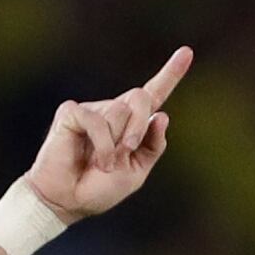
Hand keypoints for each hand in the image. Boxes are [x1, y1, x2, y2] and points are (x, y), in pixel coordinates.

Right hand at [24, 46, 191, 222]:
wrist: (67, 202)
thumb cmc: (98, 189)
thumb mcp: (136, 172)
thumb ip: (152, 146)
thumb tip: (162, 115)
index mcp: (131, 125)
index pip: (153, 95)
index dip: (171, 74)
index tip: (187, 52)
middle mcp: (112, 112)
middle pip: (140, 97)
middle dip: (139, 126)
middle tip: (127, 151)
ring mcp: (91, 110)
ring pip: (119, 111)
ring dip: (116, 143)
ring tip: (103, 162)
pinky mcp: (71, 113)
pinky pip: (97, 121)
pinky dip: (101, 145)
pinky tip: (93, 159)